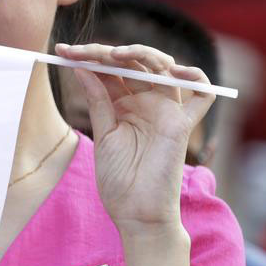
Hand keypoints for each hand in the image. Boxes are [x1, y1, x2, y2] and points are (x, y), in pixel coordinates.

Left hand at [56, 43, 213, 237]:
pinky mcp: (183, 124)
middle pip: (133, 62)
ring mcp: (166, 110)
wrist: (136, 214)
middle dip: (104, 52)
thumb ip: (98, 100)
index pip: (110, 69)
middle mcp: (147, 102)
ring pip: (164, 67)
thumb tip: (81, 68)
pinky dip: (195, 76)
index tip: (62, 52)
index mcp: (124, 104)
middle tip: (77, 51)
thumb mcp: (103, 134)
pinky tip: (172, 70)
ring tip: (113, 55)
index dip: (88, 57)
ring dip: (140, 53)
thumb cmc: (118, 181)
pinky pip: (202, 94)